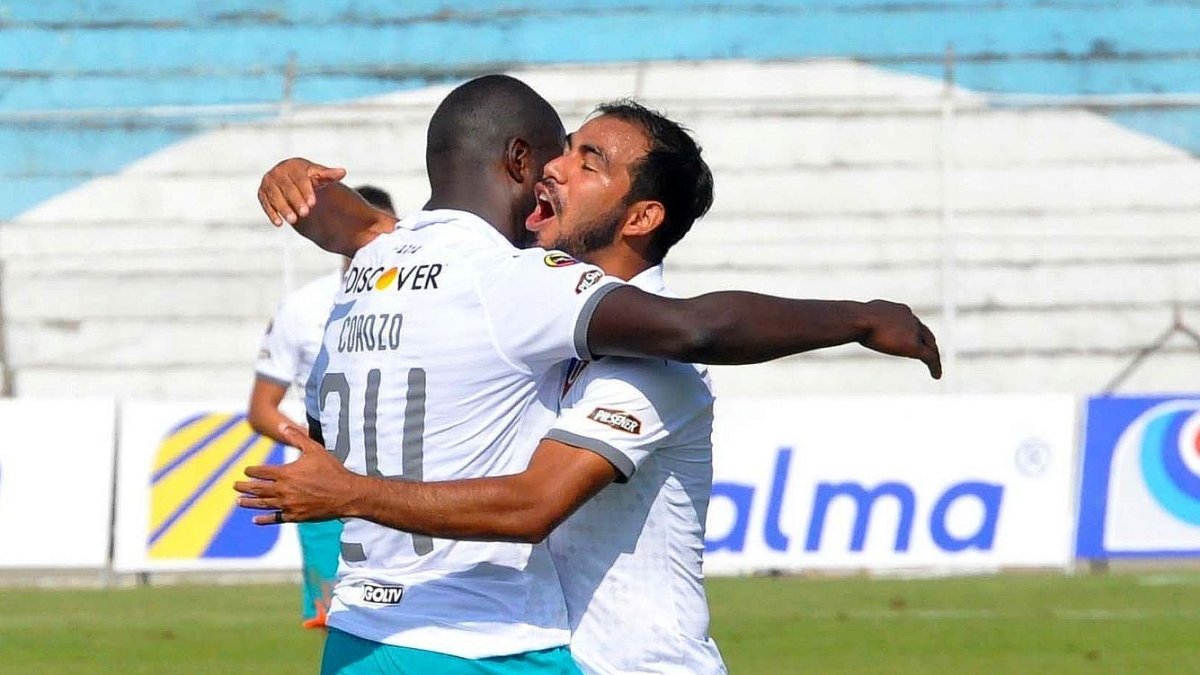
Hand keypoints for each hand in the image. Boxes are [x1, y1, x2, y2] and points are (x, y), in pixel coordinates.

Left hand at [234, 424, 357, 523]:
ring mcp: (288, 505)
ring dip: (249, 503)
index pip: (261, 472)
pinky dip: (264, 519)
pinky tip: (256, 520)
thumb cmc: (332, 470)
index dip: (252, 471)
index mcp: (285, 473)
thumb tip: (281, 425)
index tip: (246, 471)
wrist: (346, 494)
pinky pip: (275, 518)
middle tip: (235, 486)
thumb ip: (296, 437)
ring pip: (262, 504)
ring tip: (239, 501)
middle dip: (244, 487)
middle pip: (257, 488)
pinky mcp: (294, 516)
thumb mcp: (315, 449)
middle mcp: (283, 490)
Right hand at [257, 158, 347, 225]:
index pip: (300, 178)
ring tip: (294, 220)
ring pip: (275, 196)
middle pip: (287, 187)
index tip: (313, 203)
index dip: (306, 191)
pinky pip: (266, 203)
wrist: (291, 179)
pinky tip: (279, 224)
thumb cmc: (308, 178)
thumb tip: (343, 172)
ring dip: (283, 208)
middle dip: (296, 201)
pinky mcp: (262, 193)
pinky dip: (271, 213)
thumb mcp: (319, 176)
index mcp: (293, 165)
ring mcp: (269, 182)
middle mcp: (279, 172)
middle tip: (305, 213)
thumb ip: (329, 175)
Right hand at [858, 300, 942, 378]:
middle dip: (929, 343)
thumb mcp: (861, 316)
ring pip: (930, 346)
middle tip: (932, 353)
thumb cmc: (854, 318)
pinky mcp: (914, 346)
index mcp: (901, 310)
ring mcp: (914, 331)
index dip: (915, 332)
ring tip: (935, 369)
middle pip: (925, 333)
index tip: (915, 340)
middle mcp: (911, 319)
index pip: (912, 322)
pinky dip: (935, 366)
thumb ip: (865, 320)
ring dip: (933, 356)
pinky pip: (930, 357)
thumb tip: (854, 321)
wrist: (859, 320)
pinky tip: (936, 376)